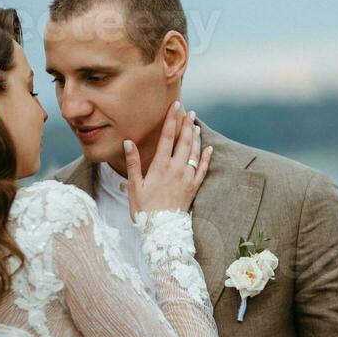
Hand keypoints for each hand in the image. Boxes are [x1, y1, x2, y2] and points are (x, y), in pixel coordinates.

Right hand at [123, 101, 212, 220]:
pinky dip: (207, 157)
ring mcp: (187, 178)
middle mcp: (176, 169)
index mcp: (160, 167)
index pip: (166, 138)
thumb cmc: (144, 210)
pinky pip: (203, 169)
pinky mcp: (193, 188)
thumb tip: (128, 142)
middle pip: (184, 141)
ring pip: (195, 152)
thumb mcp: (134, 187)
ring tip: (196, 125)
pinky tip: (209, 148)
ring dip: (196, 137)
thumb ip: (133, 163)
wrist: (161, 230)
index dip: (171, 120)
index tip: (175, 106)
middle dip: (187, 125)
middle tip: (189, 112)